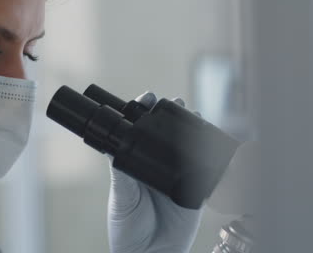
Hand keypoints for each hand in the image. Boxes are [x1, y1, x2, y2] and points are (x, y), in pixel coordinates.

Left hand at [107, 93, 202, 252]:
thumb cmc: (127, 228)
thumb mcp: (121, 197)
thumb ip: (121, 174)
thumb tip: (115, 147)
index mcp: (135, 164)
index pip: (139, 132)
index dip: (143, 113)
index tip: (147, 98)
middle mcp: (156, 167)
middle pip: (165, 135)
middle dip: (171, 115)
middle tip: (173, 101)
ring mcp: (176, 177)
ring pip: (186, 147)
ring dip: (191, 129)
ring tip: (192, 114)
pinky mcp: (195, 191)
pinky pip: (204, 170)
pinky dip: (209, 155)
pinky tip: (209, 141)